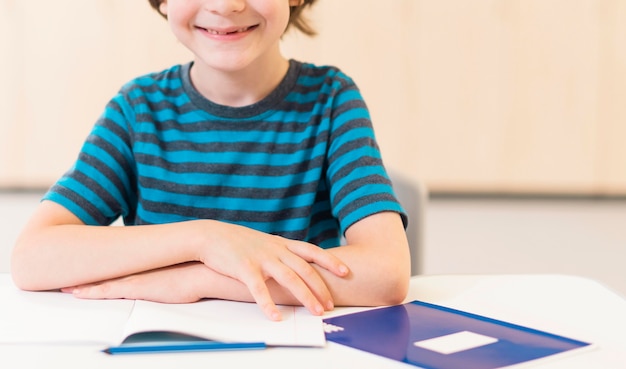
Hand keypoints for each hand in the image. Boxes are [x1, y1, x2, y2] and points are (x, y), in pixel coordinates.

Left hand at [61, 262, 208, 302]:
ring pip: (102, 281)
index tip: (88, 264)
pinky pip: (107, 291)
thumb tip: (173, 272)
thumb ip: (171, 270)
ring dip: (84, 284)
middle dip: (87, 272)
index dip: (102, 266)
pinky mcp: (136, 288)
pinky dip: (90, 292)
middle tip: (68, 272)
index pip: (119, 265)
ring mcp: (135, 278)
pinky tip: (77, 293)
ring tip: (66, 285)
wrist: (203, 272)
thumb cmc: (197, 273)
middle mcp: (138, 270)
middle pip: (107, 271)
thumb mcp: (181, 270)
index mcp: (147, 265)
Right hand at [195, 221, 349, 320]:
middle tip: (331, 304)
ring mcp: (261, 258)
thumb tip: (298, 263)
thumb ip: (282, 252)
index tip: (345, 271)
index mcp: (282, 244)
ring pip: (289, 278)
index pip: (312, 251)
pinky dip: (268, 304)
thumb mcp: (265, 243)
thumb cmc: (239, 242)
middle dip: (320, 288)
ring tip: (316, 312)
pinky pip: (259, 289)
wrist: (212, 236)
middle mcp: (275, 250)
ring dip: (305, 297)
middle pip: (305, 269)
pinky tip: (276, 317)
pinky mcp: (245, 269)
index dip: (330, 260)